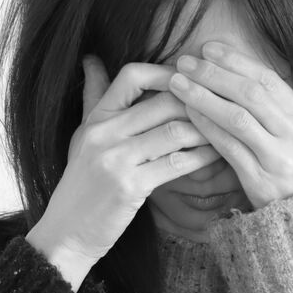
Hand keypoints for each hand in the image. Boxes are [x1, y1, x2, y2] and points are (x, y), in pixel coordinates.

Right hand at [26, 55, 220, 264]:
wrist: (67, 233)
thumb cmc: (81, 184)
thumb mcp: (83, 136)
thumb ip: (93, 98)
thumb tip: (91, 59)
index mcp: (95, 118)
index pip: (132, 76)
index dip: (166, 73)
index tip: (191, 80)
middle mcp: (103, 133)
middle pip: (163, 102)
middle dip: (197, 103)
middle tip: (221, 106)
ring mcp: (115, 160)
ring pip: (174, 131)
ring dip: (205, 130)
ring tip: (225, 130)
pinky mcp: (129, 187)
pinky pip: (176, 164)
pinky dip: (201, 157)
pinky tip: (216, 156)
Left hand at [167, 41, 292, 209]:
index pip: (268, 80)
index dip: (236, 61)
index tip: (210, 49)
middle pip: (250, 95)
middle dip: (215, 74)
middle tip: (185, 61)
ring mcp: (277, 158)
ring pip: (237, 119)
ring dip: (204, 97)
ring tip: (177, 83)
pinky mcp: (259, 180)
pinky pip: (229, 148)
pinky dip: (208, 128)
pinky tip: (189, 114)